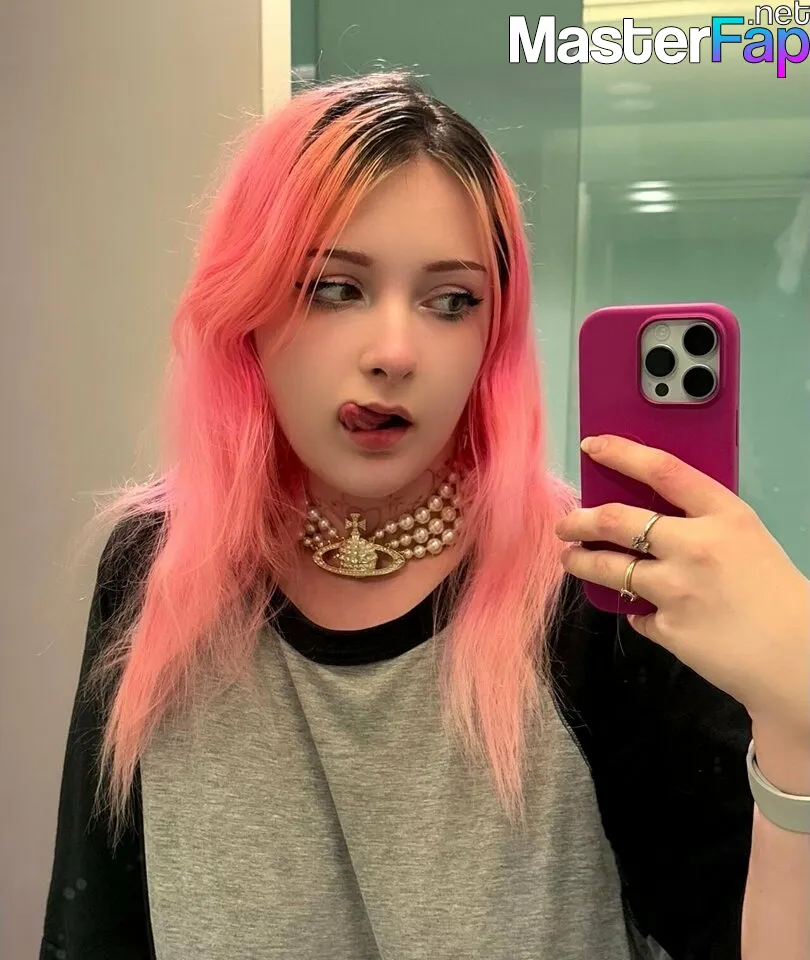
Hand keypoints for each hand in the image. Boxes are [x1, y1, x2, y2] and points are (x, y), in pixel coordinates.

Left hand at [555, 435, 809, 743]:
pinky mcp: (667, 628)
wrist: (800, 658)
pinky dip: (635, 610)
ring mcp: (677, 589)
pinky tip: (642, 611)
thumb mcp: (746, 538)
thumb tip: (650, 518)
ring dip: (580, 562)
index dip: (620, 453)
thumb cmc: (777, 594)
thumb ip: (701, 523)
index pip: (662, 469)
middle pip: (616, 520)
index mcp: (724, 516)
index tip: (592, 445)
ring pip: (608, 567)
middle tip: (566, 523)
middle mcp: (695, 546)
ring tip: (571, 560)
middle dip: (579, 520)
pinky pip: (635, 613)